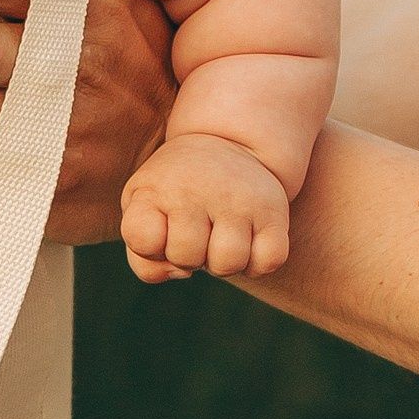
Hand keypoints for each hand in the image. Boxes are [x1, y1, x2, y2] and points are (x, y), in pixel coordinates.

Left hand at [119, 131, 292, 281]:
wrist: (226, 144)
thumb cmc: (176, 192)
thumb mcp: (143, 211)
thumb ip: (143, 257)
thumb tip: (182, 274)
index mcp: (157, 188)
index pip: (144, 240)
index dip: (151, 248)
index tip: (161, 225)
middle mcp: (198, 189)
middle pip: (186, 258)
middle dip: (187, 258)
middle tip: (195, 232)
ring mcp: (239, 199)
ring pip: (228, 263)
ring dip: (221, 264)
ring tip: (219, 239)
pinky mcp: (274, 211)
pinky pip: (269, 261)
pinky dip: (257, 264)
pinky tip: (247, 243)